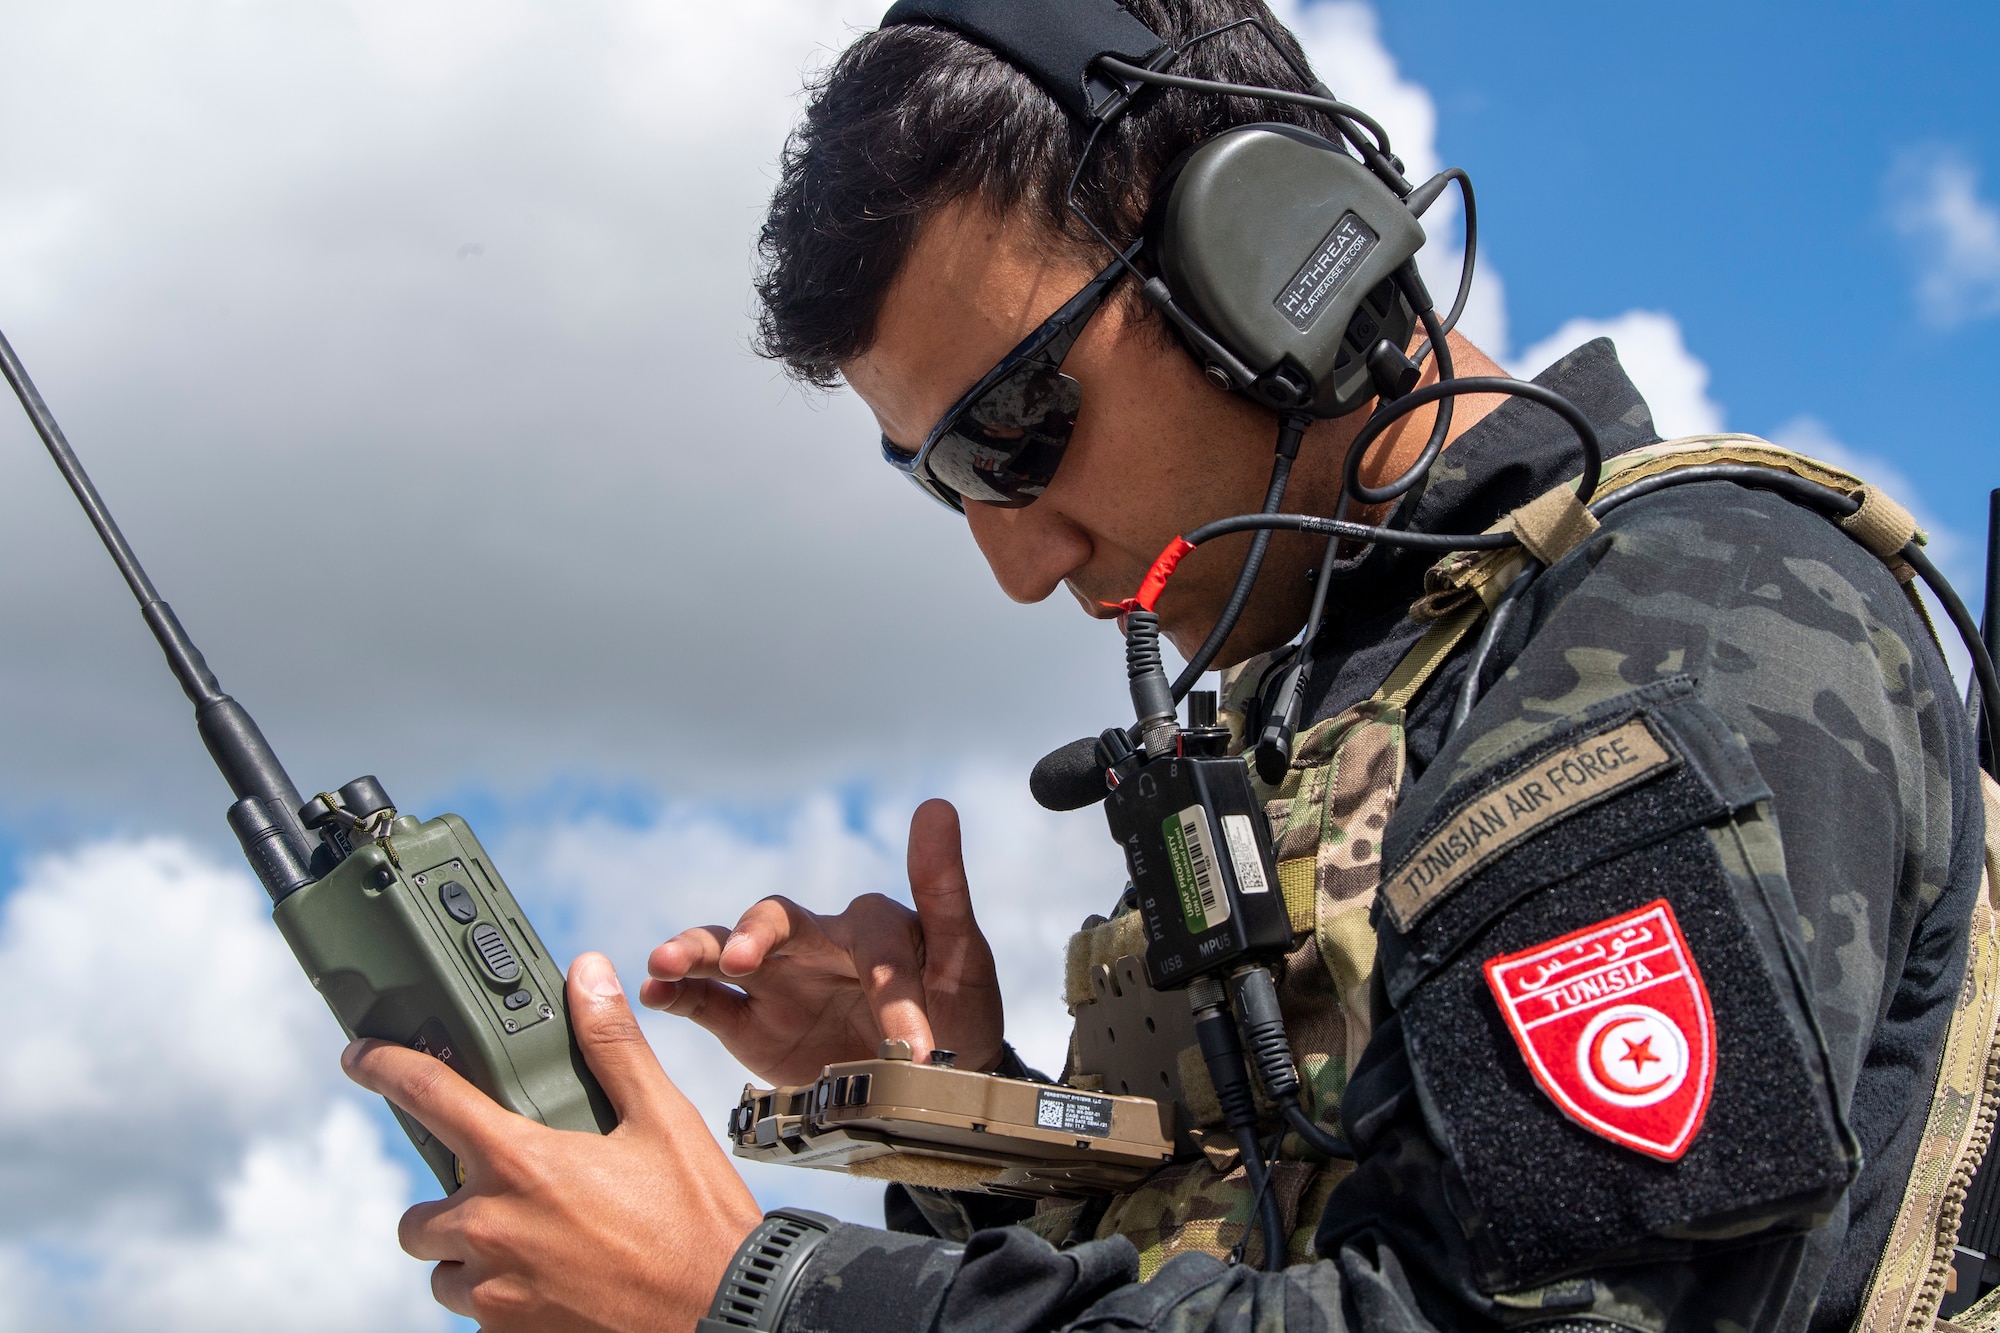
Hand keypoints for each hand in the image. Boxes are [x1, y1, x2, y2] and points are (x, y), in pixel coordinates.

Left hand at [341, 953, 762, 1332]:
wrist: (728, 1314)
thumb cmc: (698, 1221)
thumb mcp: (663, 1119)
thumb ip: (612, 1045)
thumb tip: (587, 973)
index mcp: (523, 1163)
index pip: (430, 1098)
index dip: (385, 1067)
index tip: (361, 1057)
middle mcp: (492, 1230)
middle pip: (421, 1214)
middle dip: (451, 1203)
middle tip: (509, 1196)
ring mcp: (495, 1295)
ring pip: (445, 1271)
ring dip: (472, 1257)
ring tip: (535, 1247)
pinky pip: (478, 1318)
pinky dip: (503, 1300)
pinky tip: (556, 1286)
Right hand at [639, 798, 1003, 1083]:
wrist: (932, 1087)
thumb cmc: (956, 1011)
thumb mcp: (962, 955)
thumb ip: (943, 887)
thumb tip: (935, 806)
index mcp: (870, 926)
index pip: (871, 941)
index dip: (890, 992)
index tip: (912, 1050)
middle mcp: (815, 943)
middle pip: (774, 919)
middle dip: (754, 935)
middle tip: (742, 959)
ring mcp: (778, 980)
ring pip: (725, 951)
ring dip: (694, 951)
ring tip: (663, 961)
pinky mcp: (750, 1022)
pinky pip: (706, 1001)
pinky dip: (678, 993)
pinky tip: (654, 991)